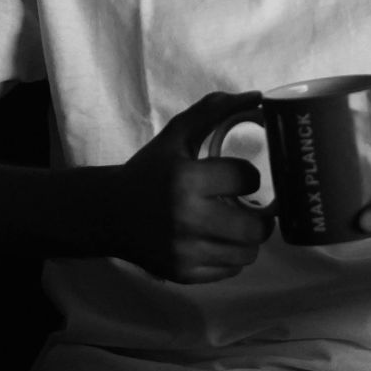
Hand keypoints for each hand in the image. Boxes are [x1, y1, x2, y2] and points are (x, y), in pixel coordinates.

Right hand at [107, 91, 273, 283]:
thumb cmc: (149, 170)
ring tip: (239, 223)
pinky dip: (233, 255)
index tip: (242, 176)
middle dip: (261, 215)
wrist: (108, 213)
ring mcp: (184, 251)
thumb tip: (258, 97)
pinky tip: (221, 239)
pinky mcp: (183, 274)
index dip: (250, 176)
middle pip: (255, 226)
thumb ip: (213, 111)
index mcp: (185, 179)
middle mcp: (185, 218)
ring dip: (249, 237)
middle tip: (253, 206)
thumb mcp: (176, 135)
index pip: (246, 179)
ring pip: (247, 253)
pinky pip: (230, 270)